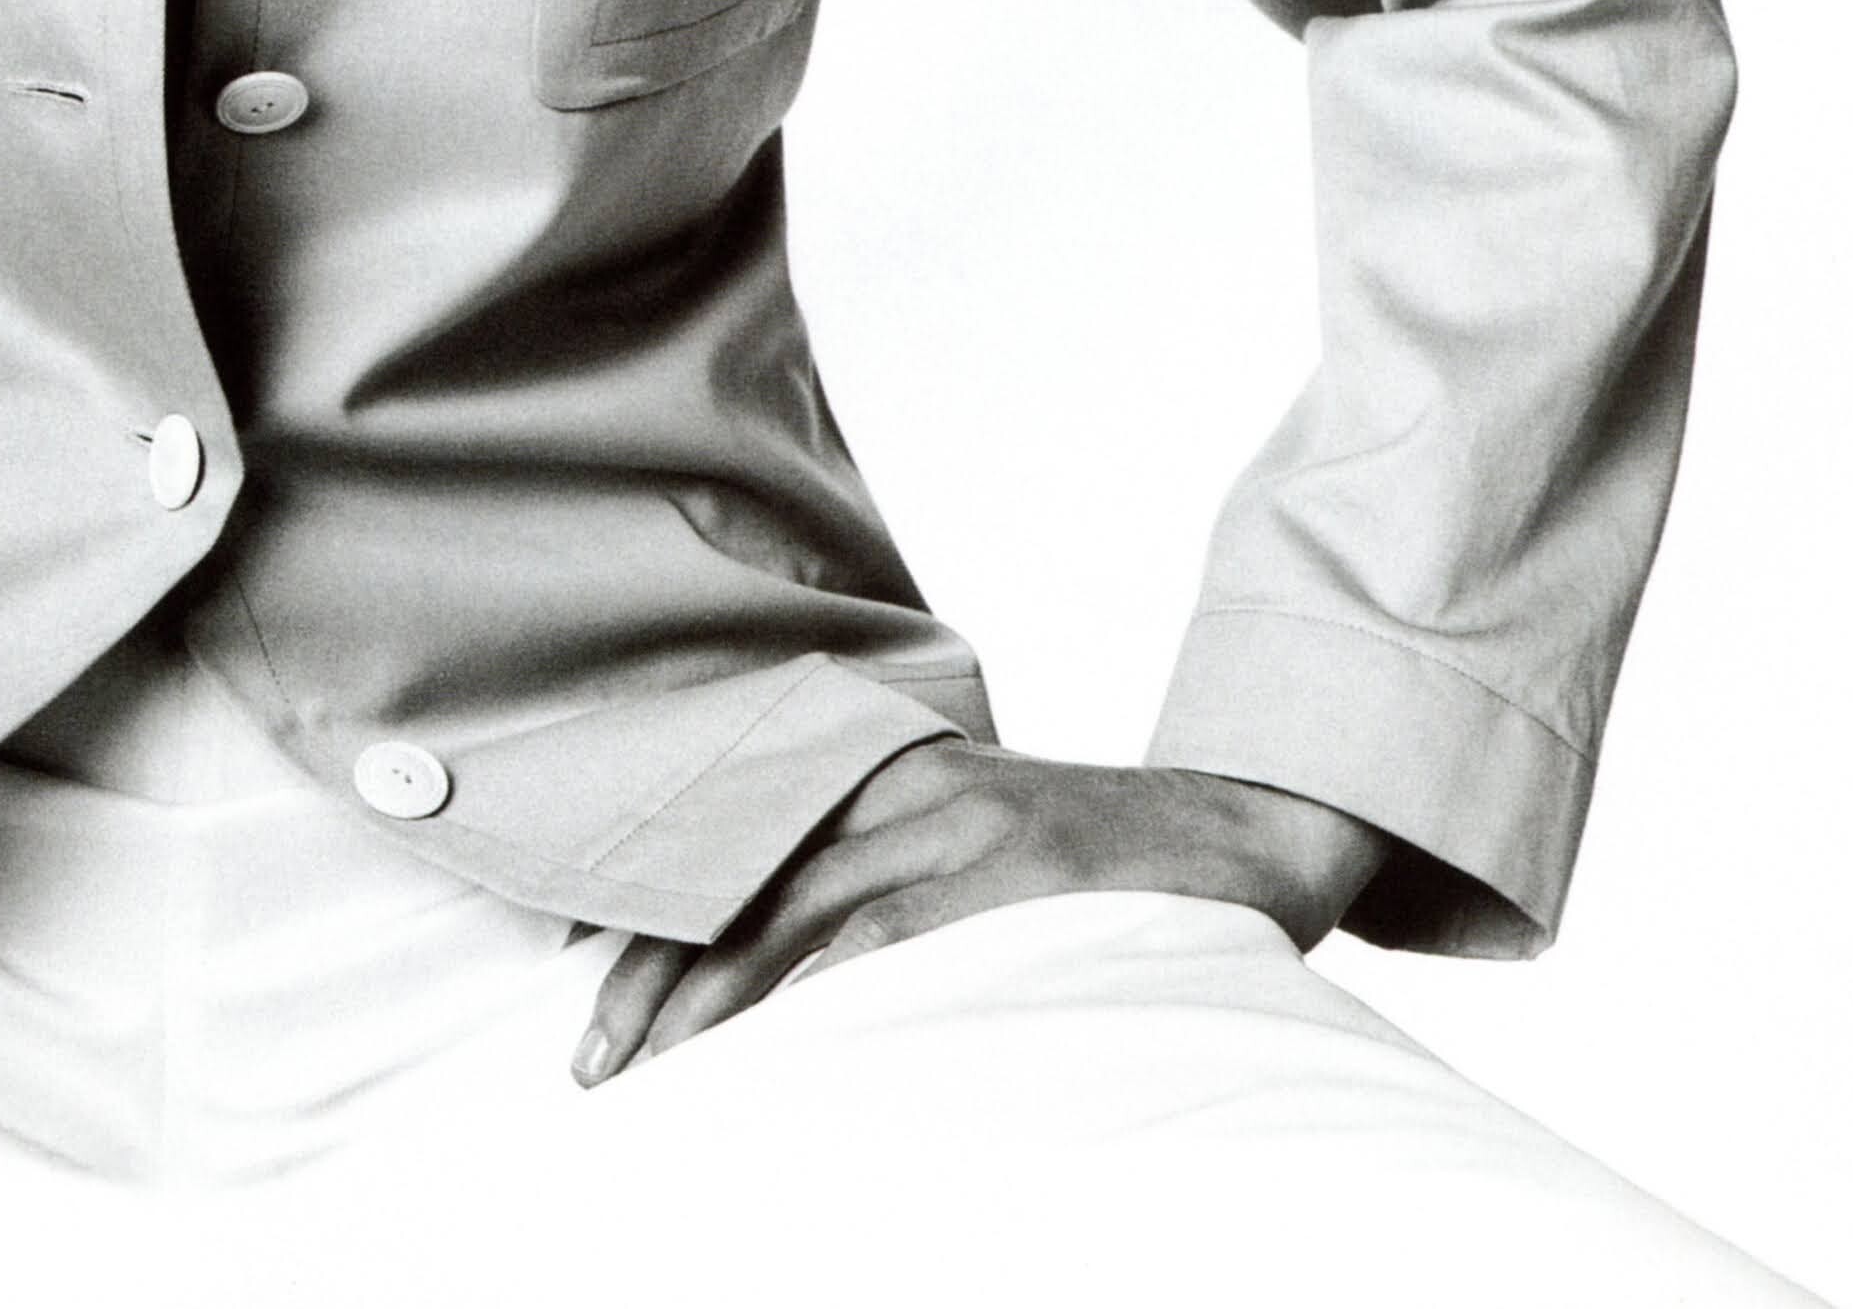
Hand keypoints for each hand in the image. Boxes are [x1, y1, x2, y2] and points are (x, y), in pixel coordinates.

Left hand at [572, 741, 1388, 1084]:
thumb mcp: (980, 856)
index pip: (740, 847)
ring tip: (661, 1075)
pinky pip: (902, 926)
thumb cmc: (1106, 871)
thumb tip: (789, 995)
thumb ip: (891, 895)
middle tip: (598, 1069)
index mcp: (890, 777)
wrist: (1256, 827)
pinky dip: (832, 987)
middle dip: (661, 975)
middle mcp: (911, 782)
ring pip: (806, 906)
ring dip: (722, 996)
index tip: (596, 1015)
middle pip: (747, 875)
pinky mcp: (1021, 859)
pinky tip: (784, 1043)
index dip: (655, 926)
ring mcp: (966, 815)